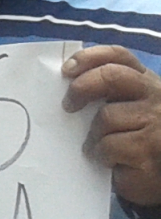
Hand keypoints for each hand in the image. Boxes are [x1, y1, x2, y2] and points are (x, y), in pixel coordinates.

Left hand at [65, 46, 160, 205]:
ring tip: (100, 147)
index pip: (119, 56)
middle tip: (68, 106)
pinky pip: (109, 146)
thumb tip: (67, 81)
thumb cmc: (138, 141)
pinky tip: (110, 161)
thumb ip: (108, 93)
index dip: (89, 58)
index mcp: (146, 83)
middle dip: (81, 88)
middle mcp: (155, 97)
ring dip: (93, 135)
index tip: (67, 70)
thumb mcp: (128, 111)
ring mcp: (156, 123)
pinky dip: (101, 155)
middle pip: (111, 76)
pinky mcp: (148, 149)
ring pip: (106, 117)